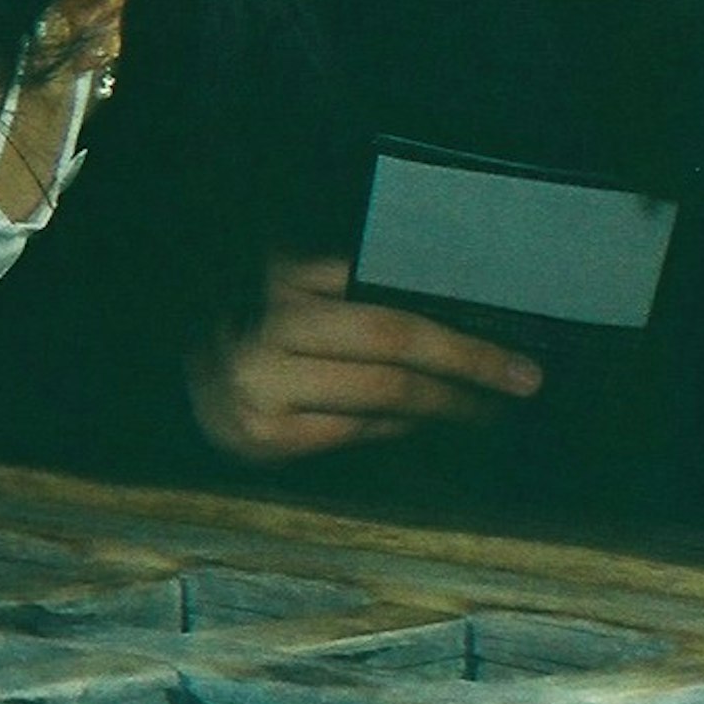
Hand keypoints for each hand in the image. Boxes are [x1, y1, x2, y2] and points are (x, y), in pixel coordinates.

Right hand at [187, 255, 542, 463]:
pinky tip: (426, 425)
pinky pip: (356, 431)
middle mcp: (266, 323)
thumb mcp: (294, 285)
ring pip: (383, 392)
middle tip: (523, 380)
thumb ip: (353, 287)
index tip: (511, 334)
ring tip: (487, 408)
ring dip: (449, 403)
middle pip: (391, 339)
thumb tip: (457, 313)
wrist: (179, 381)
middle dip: (468, 361)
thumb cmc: (254, 326)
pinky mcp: (261, 434)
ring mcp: (261, 382)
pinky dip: (400, 428)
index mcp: (277, 269)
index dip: (452, 314)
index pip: (381, 286)